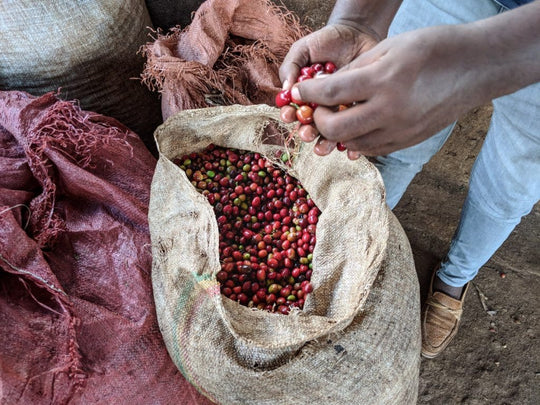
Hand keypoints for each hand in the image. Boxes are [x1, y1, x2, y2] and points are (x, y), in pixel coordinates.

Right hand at [278, 23, 378, 154]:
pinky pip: (354, 133)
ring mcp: (338, 112)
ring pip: (330, 134)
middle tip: (307, 133)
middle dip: (306, 133)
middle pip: (309, 127)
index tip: (288, 115)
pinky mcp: (358, 114)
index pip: (292, 110)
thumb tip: (286, 89)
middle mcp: (318, 108)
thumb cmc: (326, 41)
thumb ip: (291, 66)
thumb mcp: (303, 48)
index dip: (288, 115)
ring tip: (326, 145)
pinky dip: (351, 145)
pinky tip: (350, 149)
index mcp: (303, 96)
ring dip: (326, 143)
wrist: (356, 33)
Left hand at [289, 23, 513, 157]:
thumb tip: (326, 87)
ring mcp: (401, 131)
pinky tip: (358, 125)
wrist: (477, 68)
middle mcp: (391, 111)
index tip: (297, 93)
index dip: (307, 94)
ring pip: (352, 144)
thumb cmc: (434, 48)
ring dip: (337, 132)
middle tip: (319, 108)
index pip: (331, 94)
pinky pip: (372, 149)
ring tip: (338, 116)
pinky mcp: (409, 142)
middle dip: (319, 120)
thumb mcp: (390, 47)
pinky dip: (357, 139)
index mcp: (384, 81)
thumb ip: (355, 69)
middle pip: (336, 129)